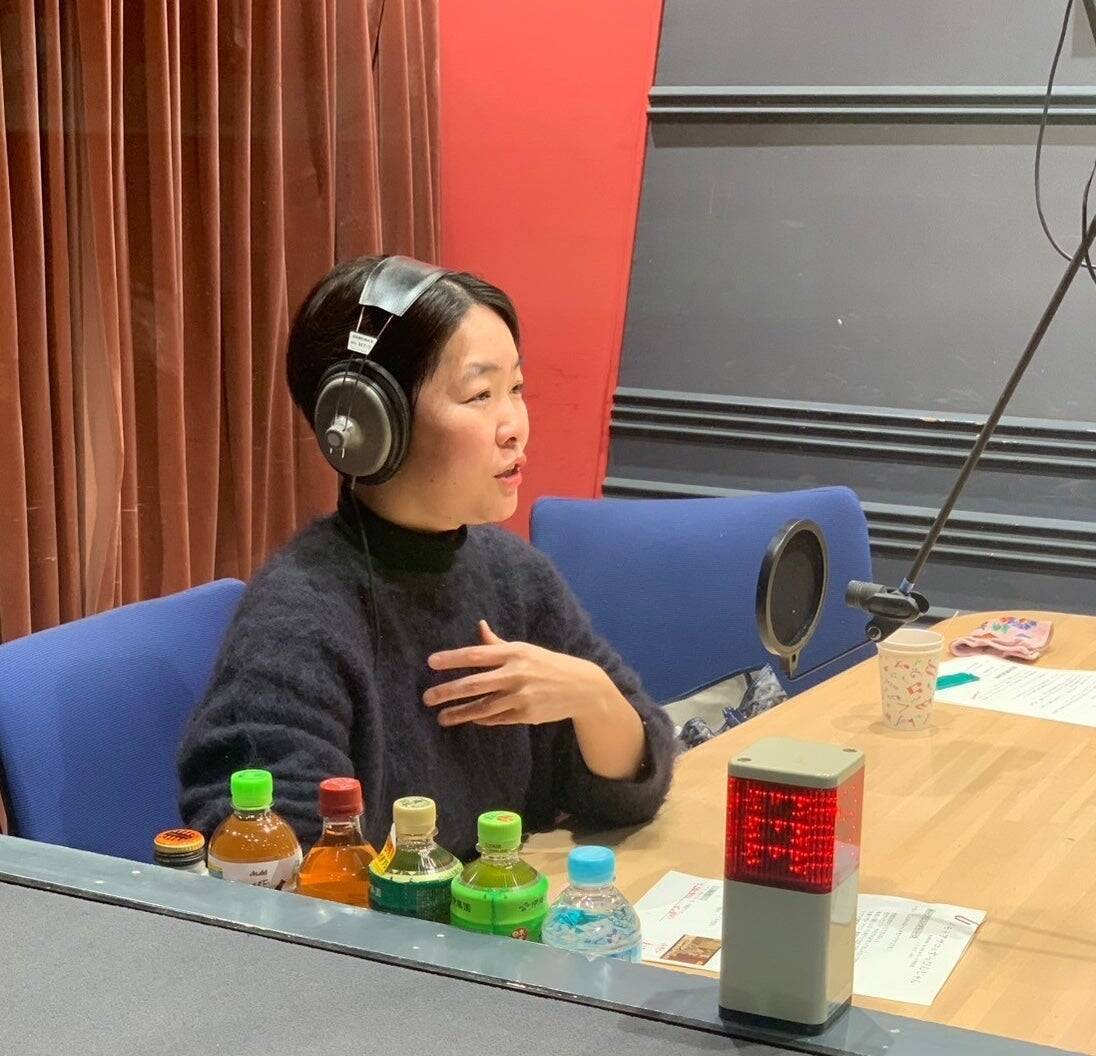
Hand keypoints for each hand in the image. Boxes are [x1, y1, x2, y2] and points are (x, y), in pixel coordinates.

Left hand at [422, 620, 611, 727]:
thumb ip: (498, 642)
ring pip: (483, 706)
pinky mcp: (526, 715)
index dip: (452, 658)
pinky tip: (470, 718)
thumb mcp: (524, 649)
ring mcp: (521, 696)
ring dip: (460, 713)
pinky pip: (497, 718)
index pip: (476, 654)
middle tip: (427, 697)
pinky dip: (481, 719)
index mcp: (514, 652)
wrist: (581, 687)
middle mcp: (516, 673)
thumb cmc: (547, 665)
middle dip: (448, 691)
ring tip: (441, 718)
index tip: (431, 663)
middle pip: (475, 683)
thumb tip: (479, 625)